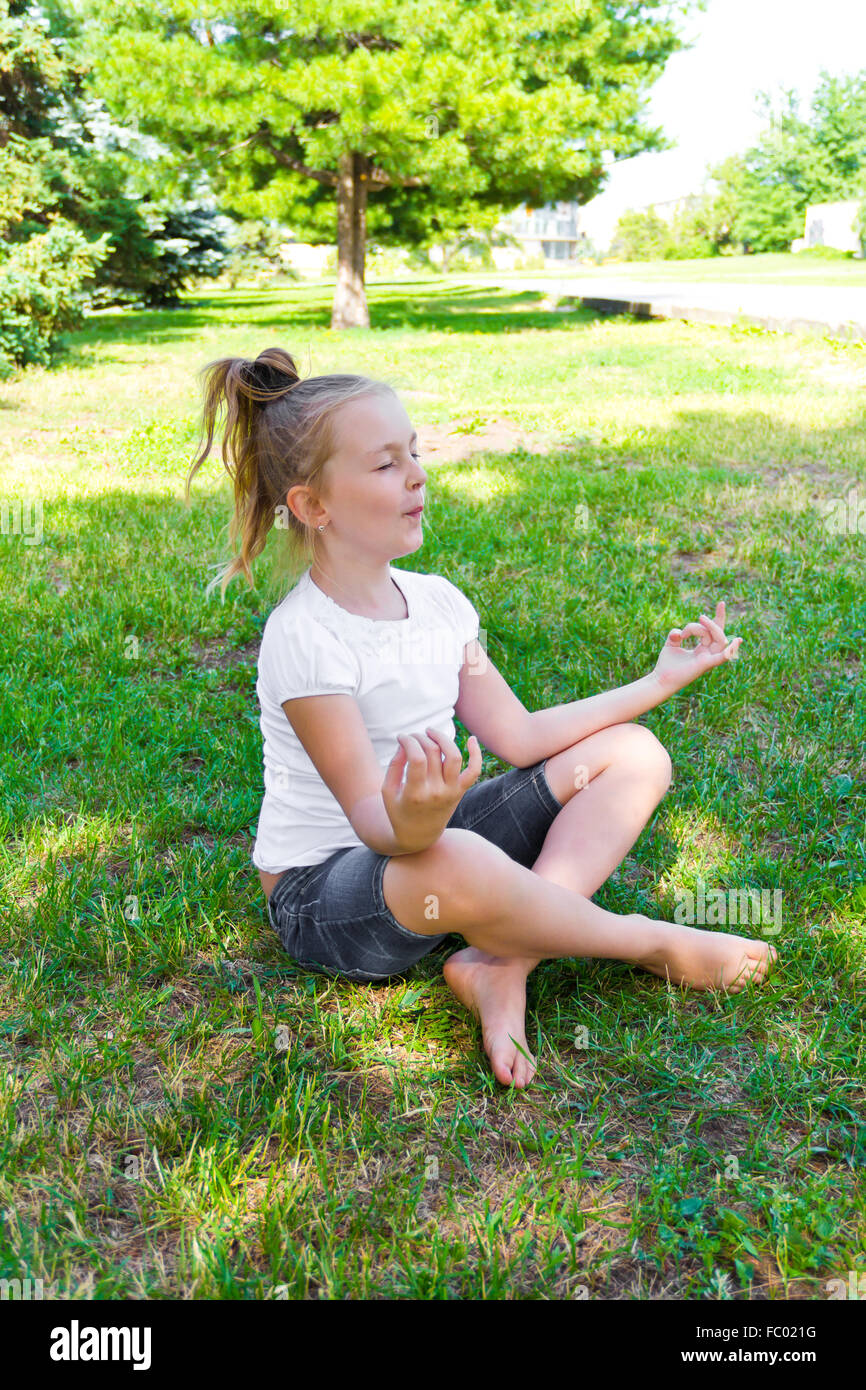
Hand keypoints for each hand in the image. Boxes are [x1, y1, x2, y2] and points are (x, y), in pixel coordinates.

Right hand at [381, 727, 481, 852]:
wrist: (419, 835)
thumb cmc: (399, 810)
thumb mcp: (388, 791)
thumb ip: (394, 765)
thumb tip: (405, 742)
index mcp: (416, 794)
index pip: (417, 757)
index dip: (409, 741)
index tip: (401, 737)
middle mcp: (436, 792)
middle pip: (433, 752)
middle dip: (420, 737)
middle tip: (412, 737)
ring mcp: (451, 791)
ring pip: (454, 756)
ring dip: (443, 738)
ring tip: (430, 732)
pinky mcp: (460, 791)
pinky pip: (474, 770)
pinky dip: (476, 754)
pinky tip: (472, 739)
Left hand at [652, 599, 741, 694]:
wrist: (660, 680)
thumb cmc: (666, 664)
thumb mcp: (671, 643)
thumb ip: (675, 634)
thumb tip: (678, 632)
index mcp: (703, 649)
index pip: (714, 631)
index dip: (719, 617)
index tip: (721, 602)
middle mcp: (708, 654)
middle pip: (718, 634)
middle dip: (713, 622)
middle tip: (700, 616)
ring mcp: (708, 659)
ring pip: (719, 640)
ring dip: (710, 628)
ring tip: (698, 622)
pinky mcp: (705, 665)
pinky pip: (722, 657)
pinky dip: (731, 650)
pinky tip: (737, 641)